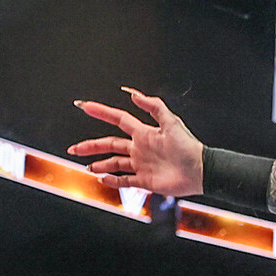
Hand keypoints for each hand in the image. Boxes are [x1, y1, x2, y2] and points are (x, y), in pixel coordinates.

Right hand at [68, 88, 204, 197]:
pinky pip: (126, 181)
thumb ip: (153, 106)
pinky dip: (114, 181)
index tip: (83, 106)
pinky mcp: (147, 181)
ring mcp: (142, 166)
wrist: (201, 171)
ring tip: (87, 166)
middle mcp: (140, 148)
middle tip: (74, 148)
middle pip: (110, 144)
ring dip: (100, 164)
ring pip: (115, 164)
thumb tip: (132, 93)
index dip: (101, 112)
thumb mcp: (171, 122)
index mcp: (144, 133)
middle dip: (91, 146)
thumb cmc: (188, 146)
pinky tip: (102, 179)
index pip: (118, 119)